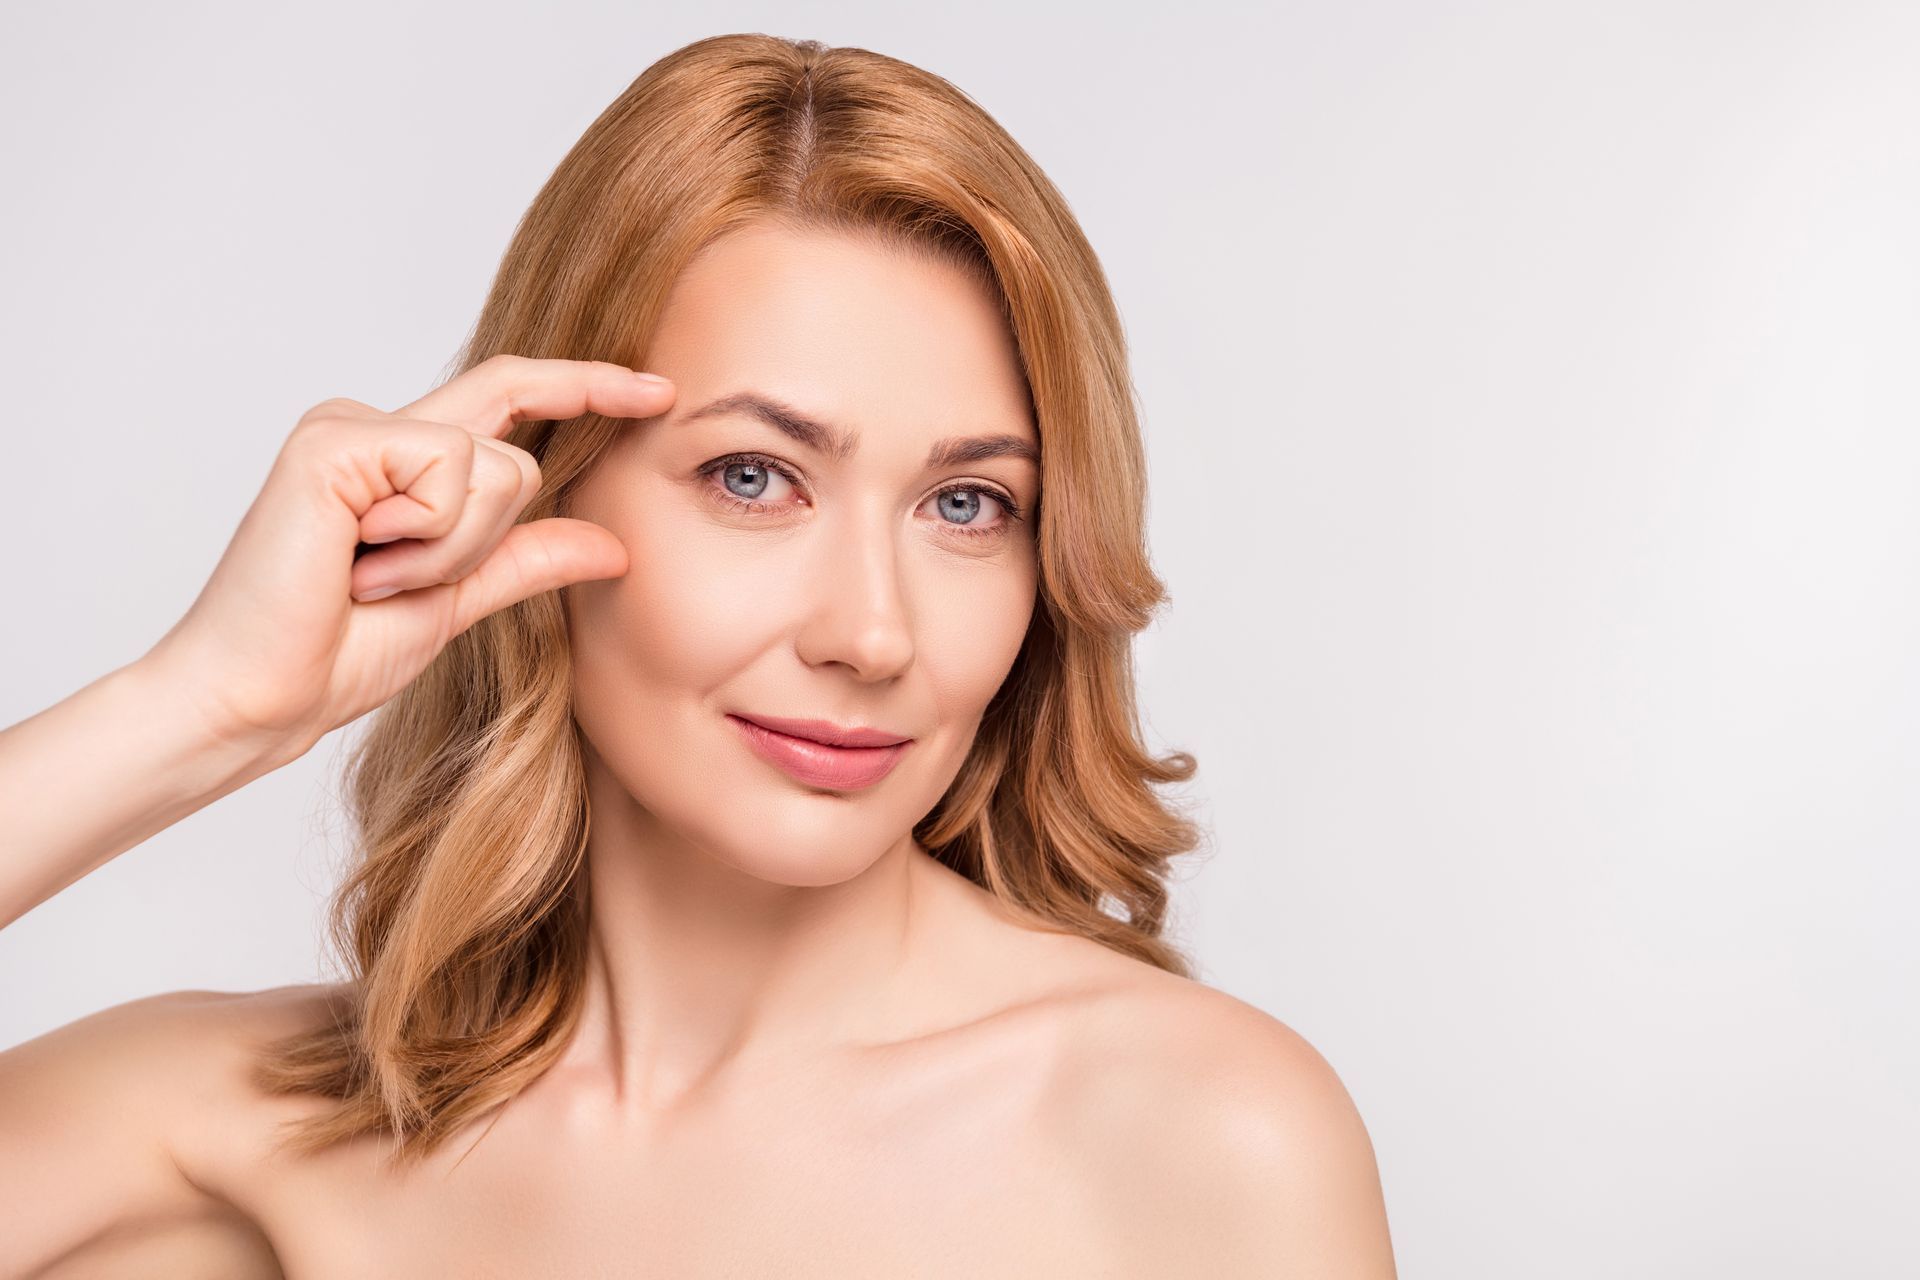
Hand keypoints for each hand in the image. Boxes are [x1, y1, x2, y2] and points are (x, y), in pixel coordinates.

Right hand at [141, 354, 674, 760]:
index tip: (658, 389)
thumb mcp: (459, 600)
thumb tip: (612, 544)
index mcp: (404, 464)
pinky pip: (450, 474)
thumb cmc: (337, 654)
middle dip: (485, 538)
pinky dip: (426, 539)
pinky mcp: (335, 440)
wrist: (265, 697)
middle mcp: (376, 430)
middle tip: (397, 585)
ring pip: (495, 468)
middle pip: (513, 448)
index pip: (511, 397)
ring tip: (373, 578)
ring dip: (453, 550)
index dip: (585, 385)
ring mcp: (352, 428)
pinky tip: (358, 562)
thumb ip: (527, 561)